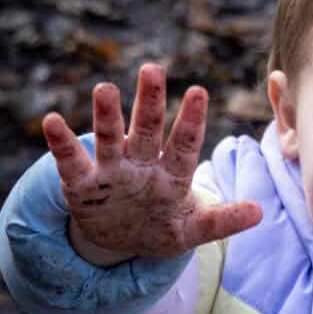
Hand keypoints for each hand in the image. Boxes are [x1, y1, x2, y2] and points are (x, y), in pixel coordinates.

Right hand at [42, 63, 261, 264]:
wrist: (122, 242)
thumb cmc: (161, 228)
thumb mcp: (191, 232)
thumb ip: (222, 222)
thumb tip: (259, 213)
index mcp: (172, 173)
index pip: (184, 144)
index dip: (191, 120)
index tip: (198, 92)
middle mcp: (142, 163)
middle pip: (146, 129)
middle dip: (149, 102)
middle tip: (153, 70)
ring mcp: (112, 170)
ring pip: (110, 136)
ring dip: (107, 115)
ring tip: (104, 89)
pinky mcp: (82, 184)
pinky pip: (71, 161)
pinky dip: (62, 143)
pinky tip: (52, 122)